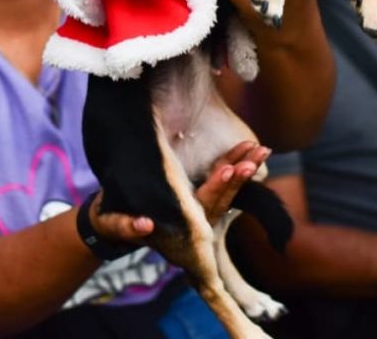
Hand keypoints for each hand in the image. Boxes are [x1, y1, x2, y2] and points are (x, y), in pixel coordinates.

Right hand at [88, 141, 270, 242]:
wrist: (120, 222)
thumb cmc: (115, 220)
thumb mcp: (116, 224)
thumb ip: (126, 227)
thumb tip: (145, 225)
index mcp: (179, 221)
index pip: (202, 205)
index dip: (215, 188)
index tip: (227, 170)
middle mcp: (194, 216)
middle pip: (222, 197)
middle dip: (238, 176)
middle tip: (254, 156)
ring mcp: (201, 206)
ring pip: (228, 189)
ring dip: (243, 166)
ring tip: (261, 149)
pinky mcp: (202, 193)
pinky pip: (224, 178)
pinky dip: (238, 163)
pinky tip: (251, 148)